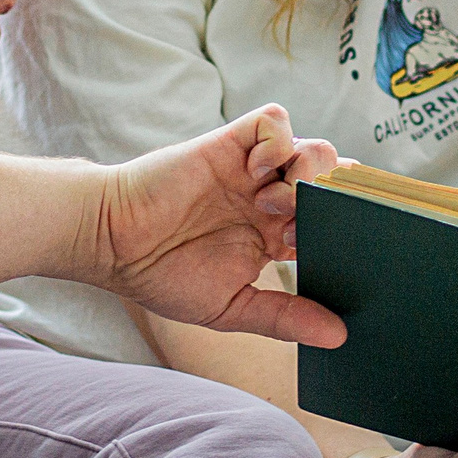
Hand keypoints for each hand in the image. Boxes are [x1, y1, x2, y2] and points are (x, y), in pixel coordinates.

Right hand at [86, 105, 346, 347]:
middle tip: (297, 227)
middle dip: (331, 201)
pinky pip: (274, 120)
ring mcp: (251, 169)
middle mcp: (269, 198)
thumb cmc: (162, 276)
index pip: (333, 221)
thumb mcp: (231, 307)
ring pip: (313, 149)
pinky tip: (257, 171)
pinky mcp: (229, 143)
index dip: (343, 231)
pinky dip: (279, 141)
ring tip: (271, 202)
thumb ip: (285, 317)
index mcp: (273, 236)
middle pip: (333, 182)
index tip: (329, 252)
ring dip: (306, 174)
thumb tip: (340, 337)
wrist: (114, 244)